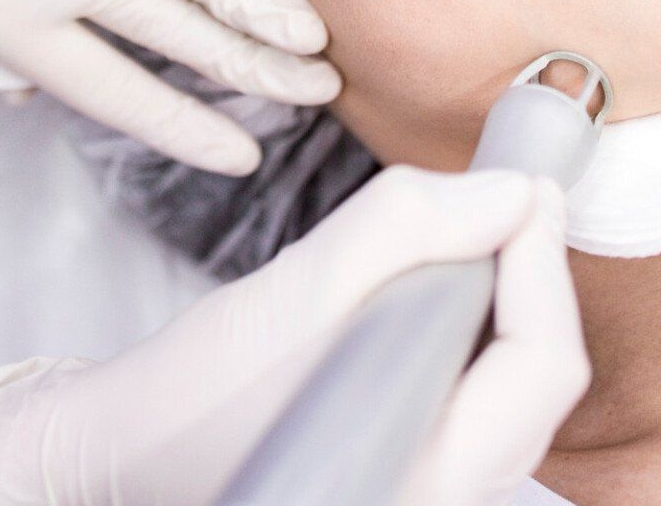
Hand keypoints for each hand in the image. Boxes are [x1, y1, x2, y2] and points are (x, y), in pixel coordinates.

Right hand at [0, 166, 586, 505]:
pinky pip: (470, 402)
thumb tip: (508, 194)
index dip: (545, 263)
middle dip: (532, 281)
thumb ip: (403, 232)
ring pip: (509, 392)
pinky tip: (437, 289)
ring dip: (503, 305)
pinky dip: (468, 336)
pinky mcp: (401, 474)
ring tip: (477, 233)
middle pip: (537, 384)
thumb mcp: (292, 297)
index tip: (527, 185)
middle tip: (511, 197)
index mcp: (430, 476)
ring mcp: (424, 491)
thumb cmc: (190, 396)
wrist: (115, 453)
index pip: (541, 365)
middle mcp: (444, 497)